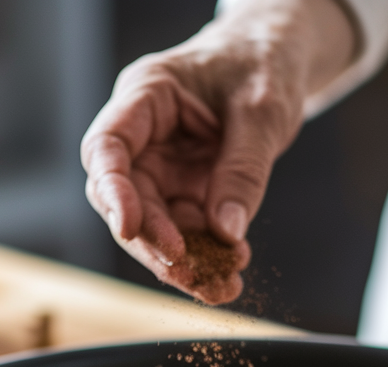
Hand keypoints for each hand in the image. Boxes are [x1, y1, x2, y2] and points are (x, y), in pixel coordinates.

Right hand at [80, 0, 353, 302]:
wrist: (279, 58)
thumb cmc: (264, 62)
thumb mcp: (263, 110)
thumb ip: (244, 169)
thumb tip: (226, 233)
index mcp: (147, 96)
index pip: (109, 146)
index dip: (113, 190)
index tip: (129, 228)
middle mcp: (144, 136)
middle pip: (128, 197)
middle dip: (154, 241)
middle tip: (189, 272)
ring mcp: (163, 165)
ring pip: (154, 225)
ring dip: (183, 261)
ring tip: (219, 287)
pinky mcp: (186, 188)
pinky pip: (187, 230)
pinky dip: (207, 255)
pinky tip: (229, 275)